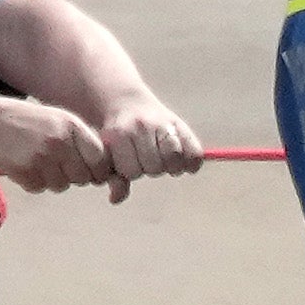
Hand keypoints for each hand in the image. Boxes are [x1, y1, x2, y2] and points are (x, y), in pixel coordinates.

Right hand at [0, 97, 117, 194]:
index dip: (97, 170)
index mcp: (72, 126)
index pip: (99, 158)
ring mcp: (43, 156)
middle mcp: (60, 141)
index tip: (90, 172)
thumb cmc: (23, 122)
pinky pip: (39, 188)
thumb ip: (79, 140)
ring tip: (34, 160)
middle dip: (72, 176)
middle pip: (82, 177)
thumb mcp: (56, 120)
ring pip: (61, 186)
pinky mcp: (25, 170)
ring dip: (50, 180)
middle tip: (54, 165)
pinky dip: (31, 182)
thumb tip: (101, 169)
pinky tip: (21, 165)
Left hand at [85, 95, 207, 199]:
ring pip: (173, 159)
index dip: (130, 170)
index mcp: (119, 134)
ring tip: (164, 159)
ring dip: (170, 165)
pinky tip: (185, 164)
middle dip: (149, 167)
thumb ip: (114, 179)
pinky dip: (192, 162)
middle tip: (146, 157)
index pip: (131, 170)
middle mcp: (141, 126)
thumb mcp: (110, 155)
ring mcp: (161, 123)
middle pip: (153, 166)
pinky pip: (193, 152)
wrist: (127, 104)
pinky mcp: (180, 124)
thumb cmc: (118, 137)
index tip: (128, 160)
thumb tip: (113, 199)